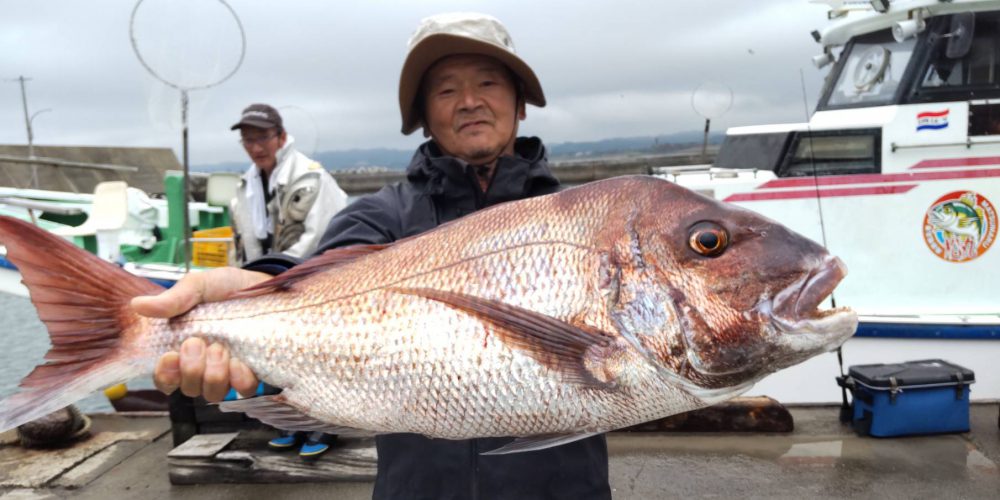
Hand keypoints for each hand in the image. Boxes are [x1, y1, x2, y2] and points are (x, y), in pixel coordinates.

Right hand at [132, 267, 270, 401]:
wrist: (268, 286)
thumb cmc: (231, 288)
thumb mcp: (201, 285)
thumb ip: (174, 298)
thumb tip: (138, 306)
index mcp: (185, 347)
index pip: (166, 377)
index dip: (165, 375)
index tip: (170, 356)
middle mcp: (205, 364)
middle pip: (189, 388)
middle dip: (190, 369)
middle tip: (197, 342)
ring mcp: (229, 370)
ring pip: (213, 393)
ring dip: (213, 375)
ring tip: (220, 349)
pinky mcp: (253, 371)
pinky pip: (243, 390)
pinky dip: (239, 379)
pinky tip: (240, 362)